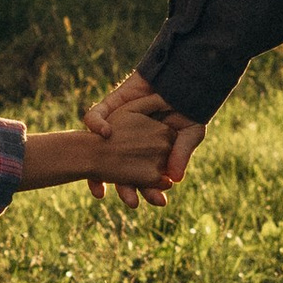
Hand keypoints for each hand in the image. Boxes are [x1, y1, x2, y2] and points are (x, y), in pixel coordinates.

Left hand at [80, 72, 206, 205]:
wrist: (180, 80)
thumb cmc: (188, 109)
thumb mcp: (188, 133)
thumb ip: (181, 154)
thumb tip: (176, 180)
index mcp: (145, 156)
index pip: (140, 179)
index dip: (144, 192)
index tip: (152, 202)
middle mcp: (126, 145)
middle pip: (118, 173)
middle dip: (125, 189)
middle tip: (132, 201)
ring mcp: (115, 127)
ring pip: (99, 152)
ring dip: (100, 170)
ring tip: (104, 185)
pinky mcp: (109, 107)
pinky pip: (94, 116)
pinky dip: (96, 124)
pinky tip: (104, 133)